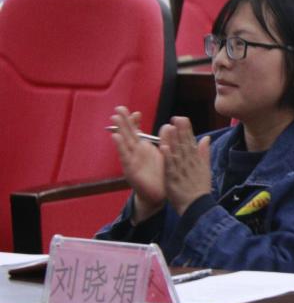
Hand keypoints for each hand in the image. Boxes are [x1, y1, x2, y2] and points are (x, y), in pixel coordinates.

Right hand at [110, 106, 165, 222]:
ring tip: (114, 118)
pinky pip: (124, 156)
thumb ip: (165, 140)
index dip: (135, 122)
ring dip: (119, 129)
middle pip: (128, 133)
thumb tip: (169, 125)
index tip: (136, 112)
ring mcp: (132, 160)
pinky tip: (115, 136)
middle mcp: (136, 152)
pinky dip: (119, 146)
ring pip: (124, 141)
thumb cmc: (161, 173)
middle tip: (118, 108)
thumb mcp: (165, 154)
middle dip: (123, 121)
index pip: (137, 131)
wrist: (159, 194)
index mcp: (144, 147)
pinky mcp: (130, 169)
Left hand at [160, 116, 211, 215]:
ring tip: (170, 127)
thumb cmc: (200, 189)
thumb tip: (207, 138)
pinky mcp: (174, 179)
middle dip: (181, 131)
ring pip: (177, 153)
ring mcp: (181, 171)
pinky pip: (170, 167)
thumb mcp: (205, 169)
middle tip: (177, 117)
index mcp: (196, 160)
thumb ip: (204, 153)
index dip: (186, 130)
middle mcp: (189, 163)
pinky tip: (164, 148)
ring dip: (174, 141)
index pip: (191, 142)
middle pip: (185, 145)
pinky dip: (168, 158)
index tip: (181, 118)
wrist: (198, 207)